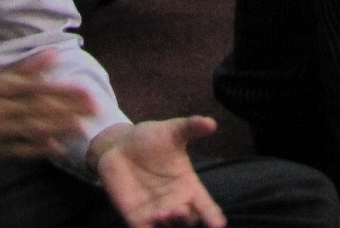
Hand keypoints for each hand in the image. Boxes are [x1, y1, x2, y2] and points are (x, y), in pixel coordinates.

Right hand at [0, 51, 97, 178]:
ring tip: (82, 126)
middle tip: (93, 108)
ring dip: (59, 128)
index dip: (63, 89)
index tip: (87, 90)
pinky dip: (41, 150)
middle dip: (68, 108)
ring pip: (32, 129)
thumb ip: (25, 68)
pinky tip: (60, 147)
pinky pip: (22, 152)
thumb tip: (54, 53)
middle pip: (38, 108)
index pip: (36, 87)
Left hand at [90, 117, 226, 227]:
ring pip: (166, 225)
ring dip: (167, 222)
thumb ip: (191, 127)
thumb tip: (212, 123)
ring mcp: (156, 212)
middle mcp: (175, 203)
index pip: (205, 205)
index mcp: (188, 185)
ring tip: (164, 213)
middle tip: (182, 210)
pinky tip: (148, 225)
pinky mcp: (136, 217)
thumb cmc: (152, 139)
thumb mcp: (172, 130)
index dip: (213, 215)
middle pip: (187, 219)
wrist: (120, 145)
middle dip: (186, 218)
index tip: (219, 224)